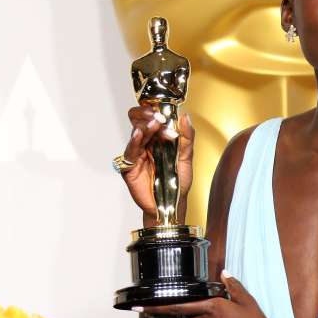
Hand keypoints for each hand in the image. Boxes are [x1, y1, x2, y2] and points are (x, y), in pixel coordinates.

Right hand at [121, 105, 193, 222]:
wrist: (173, 203)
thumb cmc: (178, 182)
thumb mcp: (186, 157)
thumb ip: (187, 137)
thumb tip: (185, 117)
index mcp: (158, 139)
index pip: (153, 118)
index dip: (158, 113)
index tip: (167, 114)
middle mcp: (146, 144)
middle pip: (139, 121)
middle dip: (147, 115)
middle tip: (159, 117)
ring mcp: (137, 155)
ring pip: (135, 133)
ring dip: (145, 126)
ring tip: (155, 123)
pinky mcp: (130, 167)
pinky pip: (130, 152)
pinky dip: (133, 141)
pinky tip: (138, 134)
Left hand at [136, 271, 279, 317]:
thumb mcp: (247, 301)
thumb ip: (233, 286)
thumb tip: (224, 273)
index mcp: (210, 307)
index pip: (176, 306)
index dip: (155, 307)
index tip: (138, 307)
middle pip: (184, 314)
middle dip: (180, 309)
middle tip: (179, 304)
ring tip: (214, 315)